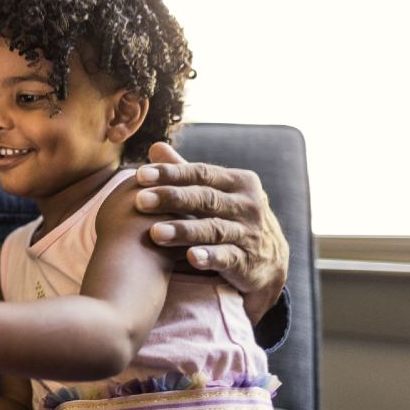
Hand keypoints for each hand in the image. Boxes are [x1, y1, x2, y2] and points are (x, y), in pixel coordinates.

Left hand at [135, 142, 288, 322]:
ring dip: (184, 230)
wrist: (269, 260)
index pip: (201, 174)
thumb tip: (155, 147)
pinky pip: (228, 258)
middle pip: (205, 198)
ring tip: (155, 233)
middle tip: (139, 201)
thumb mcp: (215, 192)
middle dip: (171, 198)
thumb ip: (186, 173)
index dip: (170, 174)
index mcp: (238, 182)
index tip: (140, 175)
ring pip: (213, 229)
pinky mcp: (248, 262)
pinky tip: (191, 258)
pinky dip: (210, 257)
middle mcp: (247, 205)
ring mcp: (249, 234)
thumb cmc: (232, 217)